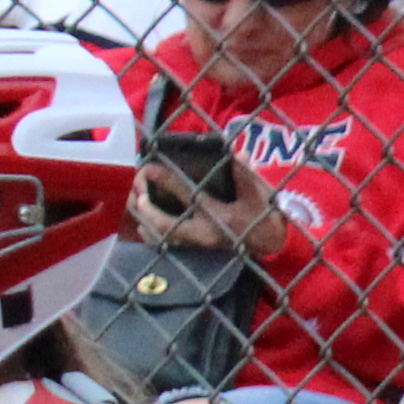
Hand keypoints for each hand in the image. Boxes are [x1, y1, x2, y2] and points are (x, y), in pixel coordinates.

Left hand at [133, 153, 288, 263]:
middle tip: (136, 189)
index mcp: (219, 215)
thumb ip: (246, 173)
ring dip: (144, 220)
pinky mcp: (194, 251)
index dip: (166, 180)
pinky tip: (141, 225)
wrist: (269, 243)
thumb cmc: (263, 214)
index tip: (149, 168)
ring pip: (162, 237)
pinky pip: (167, 247)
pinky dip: (152, 236)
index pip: (187, 195)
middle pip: (165, 224)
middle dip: (145, 207)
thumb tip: (236, 152)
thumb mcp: (260, 193)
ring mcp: (197, 245)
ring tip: (134, 201)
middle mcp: (204, 233)